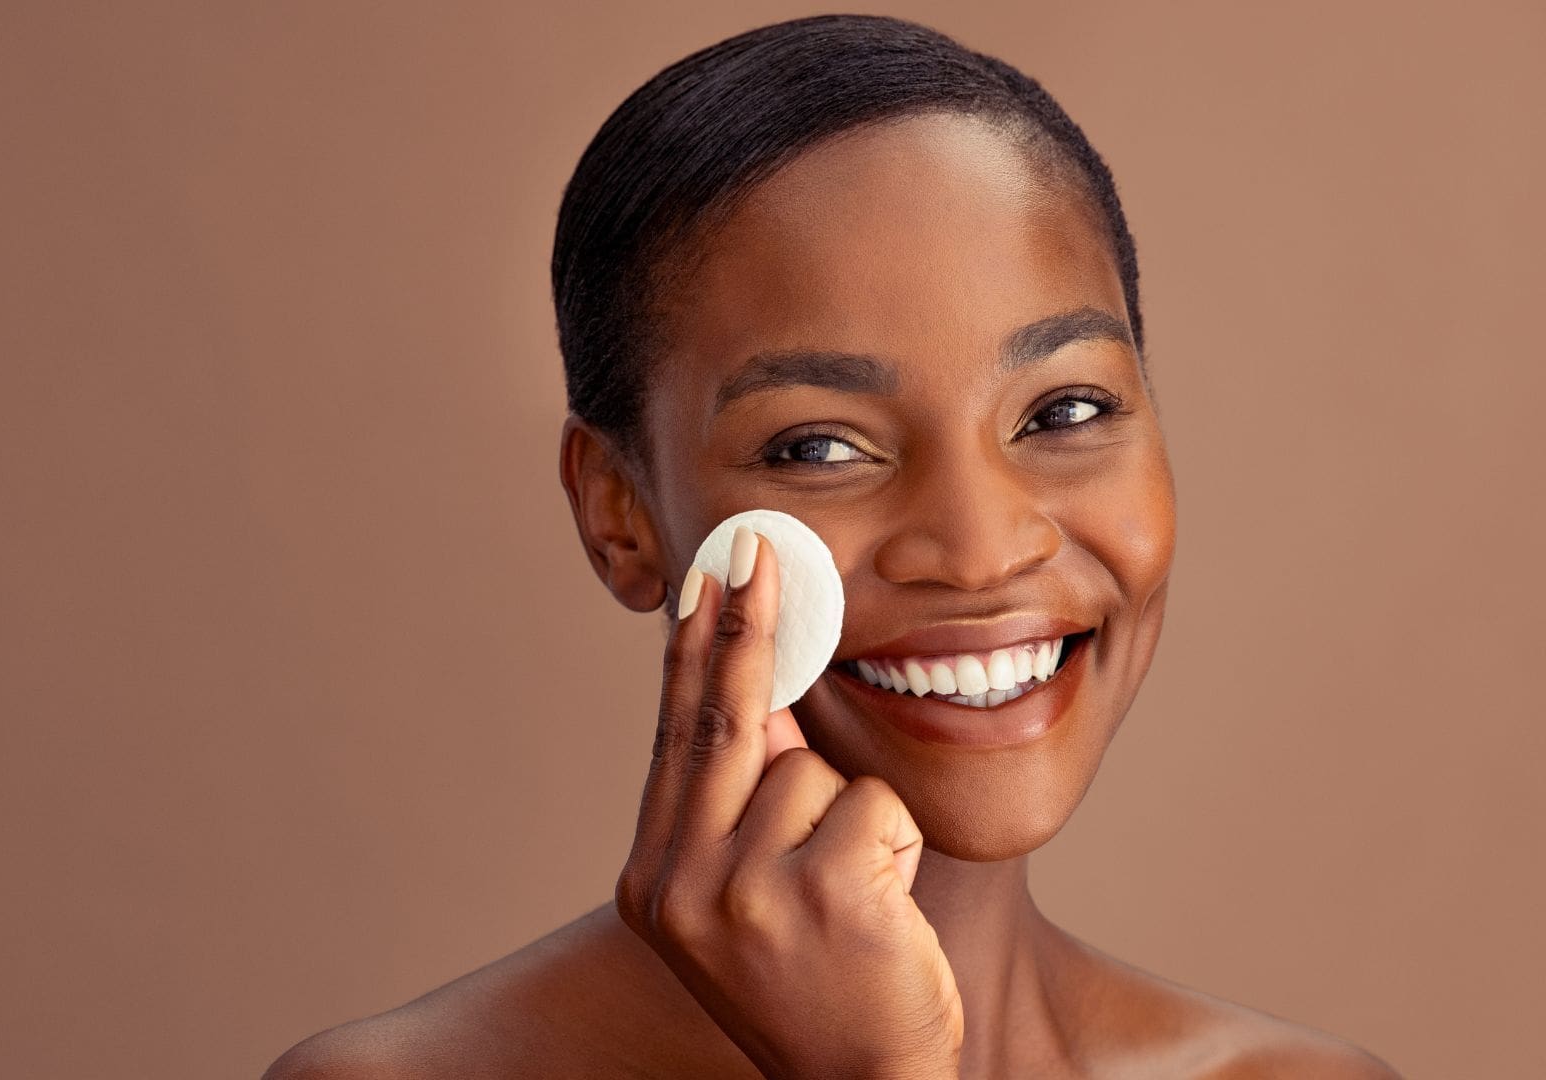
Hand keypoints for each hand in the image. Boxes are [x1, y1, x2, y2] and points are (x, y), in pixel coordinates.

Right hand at [615, 526, 964, 1079]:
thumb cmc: (816, 987)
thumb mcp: (745, 903)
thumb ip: (740, 810)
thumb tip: (768, 693)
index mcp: (653, 883)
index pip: (675, 742)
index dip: (693, 656)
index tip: (704, 585)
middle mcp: (680, 886)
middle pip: (723, 723)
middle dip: (744, 629)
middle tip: (757, 551)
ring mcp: (744, 893)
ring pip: (814, 773)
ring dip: (852, 819)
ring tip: (852, 901)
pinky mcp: (820, 894)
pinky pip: (872, 807)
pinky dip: (892, 844)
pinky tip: (880, 911)